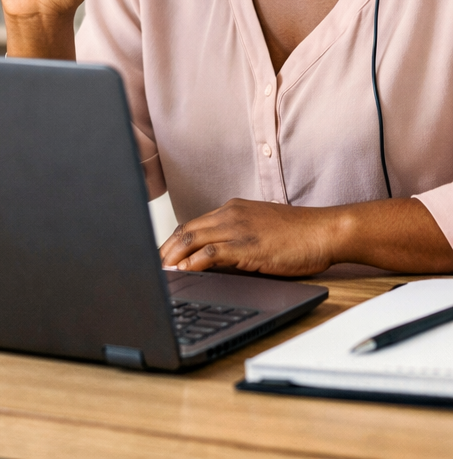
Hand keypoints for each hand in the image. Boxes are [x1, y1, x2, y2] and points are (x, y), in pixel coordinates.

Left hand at [159, 198, 337, 276]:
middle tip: (153, 265)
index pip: (193, 223)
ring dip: (173, 256)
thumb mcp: (261, 228)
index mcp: (232, 209)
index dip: (174, 240)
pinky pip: (210, 253)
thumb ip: (237, 237)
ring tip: (162, 270)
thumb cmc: (300, 234)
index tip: (162, 254)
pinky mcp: (247, 246)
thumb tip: (215, 258)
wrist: (326, 231)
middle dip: (166, 249)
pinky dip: (192, 262)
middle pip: (186, 230)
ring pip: (193, 239)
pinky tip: (183, 271)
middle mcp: (231, 215)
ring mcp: (238, 229)